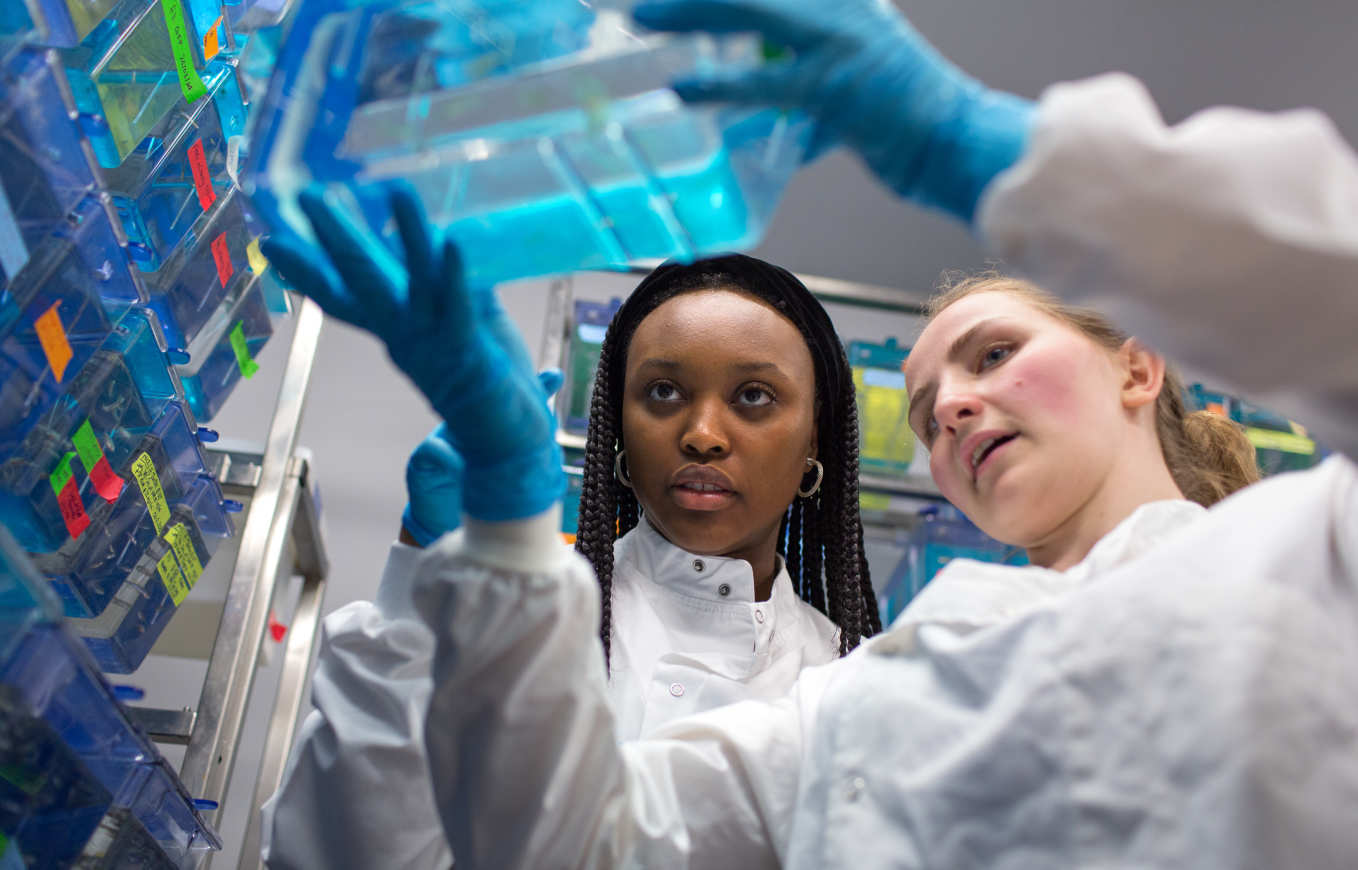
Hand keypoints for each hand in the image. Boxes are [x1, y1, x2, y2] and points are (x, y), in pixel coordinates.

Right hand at [261, 185, 564, 521]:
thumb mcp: (467, 332)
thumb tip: (458, 254)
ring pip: (410, 282)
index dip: (307, 272)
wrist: (509, 450)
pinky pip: (458, 305)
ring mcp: (433, 342)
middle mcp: (405, 336)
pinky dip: (455, 273)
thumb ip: (462, 296)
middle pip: (360, 280)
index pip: (343, 299)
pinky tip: (452, 239)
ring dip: (404, 234)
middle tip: (304, 194)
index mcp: (398, 334)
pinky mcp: (468, 348)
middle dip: (333, 235)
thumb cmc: (490, 391)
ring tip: (393, 188)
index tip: (269, 243)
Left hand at [632, 0, 1033, 222]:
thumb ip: (798, 86)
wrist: (956, 142)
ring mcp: (841, 42)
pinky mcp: (835, 88)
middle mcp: (843, 7)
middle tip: (647, 0)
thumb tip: (746, 118)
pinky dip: (718, 86)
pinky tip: (683, 88)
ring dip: (690, 12)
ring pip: (750, 13)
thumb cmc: (905, 119)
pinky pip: (763, 84)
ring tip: (645, 18)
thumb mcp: (851, 80)